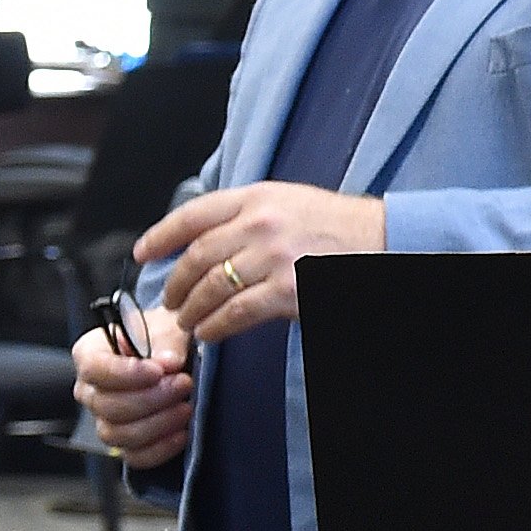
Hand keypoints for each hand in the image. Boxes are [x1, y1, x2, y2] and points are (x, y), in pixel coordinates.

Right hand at [71, 306, 194, 467]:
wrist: (177, 353)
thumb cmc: (165, 337)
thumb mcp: (168, 327)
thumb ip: (167, 342)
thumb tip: (168, 363)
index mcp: (91, 354)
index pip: (93, 369)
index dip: (126, 374)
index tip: (158, 371)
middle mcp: (91, 389)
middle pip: (107, 406)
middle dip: (150, 399)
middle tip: (184, 384)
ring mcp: (104, 419)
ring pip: (118, 434)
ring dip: (157, 424)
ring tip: (186, 407)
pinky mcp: (126, 442)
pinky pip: (134, 457)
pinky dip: (160, 449)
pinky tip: (182, 433)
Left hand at [140, 182, 388, 342]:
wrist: (387, 242)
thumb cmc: (341, 226)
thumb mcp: (290, 202)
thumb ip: (249, 214)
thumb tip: (204, 239)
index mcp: (258, 197)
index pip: (193, 215)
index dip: (161, 236)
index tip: (143, 253)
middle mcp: (261, 223)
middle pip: (196, 257)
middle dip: (176, 285)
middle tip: (171, 301)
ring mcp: (274, 258)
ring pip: (209, 289)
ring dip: (191, 311)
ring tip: (188, 322)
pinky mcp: (287, 291)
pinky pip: (234, 314)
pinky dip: (214, 327)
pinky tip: (210, 332)